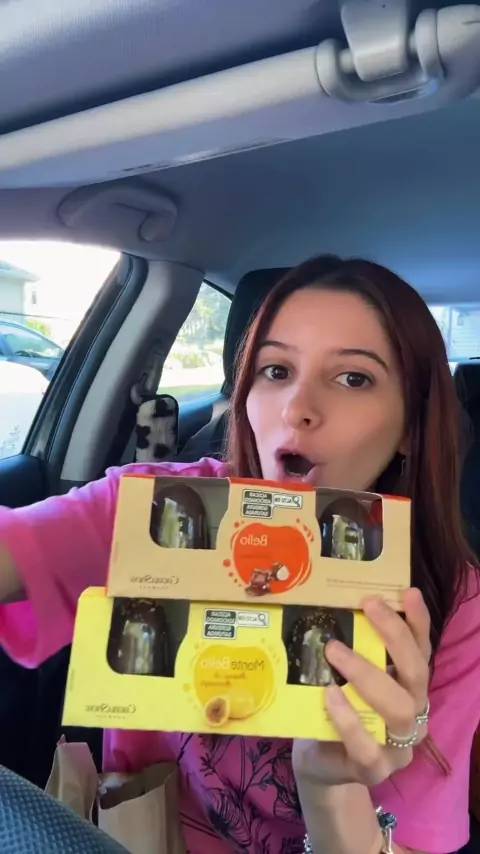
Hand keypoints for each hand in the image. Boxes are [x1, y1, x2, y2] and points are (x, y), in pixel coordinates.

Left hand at [292, 588, 430, 788]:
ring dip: (366, 674)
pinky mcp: (374, 770)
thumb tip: (338, 603)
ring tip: (334, 649)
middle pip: (417, 673)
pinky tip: (330, 695)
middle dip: (393, 636)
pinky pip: (367, 746)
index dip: (418, 621)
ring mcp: (398, 746)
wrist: (320, 761)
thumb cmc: (336, 707)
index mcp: (410, 687)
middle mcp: (414, 713)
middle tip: (366, 605)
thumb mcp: (347, 675)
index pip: (422, 650)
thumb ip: (354, 649)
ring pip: (398, 709)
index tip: (406, 592)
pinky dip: (348, 719)